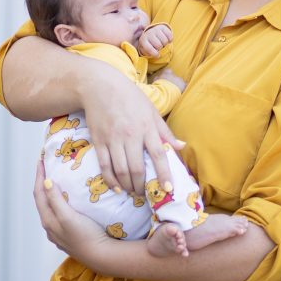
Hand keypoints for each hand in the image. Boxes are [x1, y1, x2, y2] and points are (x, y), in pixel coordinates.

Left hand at [34, 159, 110, 265]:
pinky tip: (68, 200)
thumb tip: (46, 182)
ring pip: (50, 207)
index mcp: (48, 220)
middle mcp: (50, 226)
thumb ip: (56, 200)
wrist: (100, 255)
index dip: (39, 176)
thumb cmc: (85, 235)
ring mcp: (59, 231)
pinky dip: (59, 202)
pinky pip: (60, 213)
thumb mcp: (68, 216)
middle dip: (43, 182)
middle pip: (42, 200)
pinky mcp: (69, 234)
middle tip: (48, 166)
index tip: (41, 160)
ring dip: (51, 192)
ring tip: (57, 179)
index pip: (39, 193)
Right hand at [81, 64, 184, 195]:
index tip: (168, 188)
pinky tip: (117, 188)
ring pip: (121, 170)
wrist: (100, 87)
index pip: (158, 154)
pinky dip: (111, 180)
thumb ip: (165, 132)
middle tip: (146, 194)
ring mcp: (113, 139)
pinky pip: (104, 166)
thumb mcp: (152, 111)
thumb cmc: (130, 98)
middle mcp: (130, 135)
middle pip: (137, 167)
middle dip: (142, 185)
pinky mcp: (98, 141)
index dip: (164, 173)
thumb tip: (182, 146)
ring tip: (134, 192)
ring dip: (128, 185)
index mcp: (147, 127)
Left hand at [138, 24, 173, 57]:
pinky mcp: (162, 27)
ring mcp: (155, 29)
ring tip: (162, 43)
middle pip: (159, 45)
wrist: (150, 33)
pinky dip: (170, 39)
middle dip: (160, 48)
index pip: (149, 49)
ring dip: (165, 44)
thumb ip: (149, 54)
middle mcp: (149, 34)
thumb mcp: (146, 50)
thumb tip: (157, 55)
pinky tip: (167, 39)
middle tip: (159, 47)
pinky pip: (169, 35)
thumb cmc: (149, 45)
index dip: (155, 54)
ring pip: (165, 41)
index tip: (157, 55)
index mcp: (143, 41)